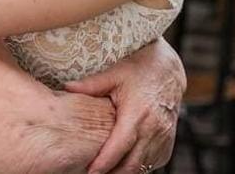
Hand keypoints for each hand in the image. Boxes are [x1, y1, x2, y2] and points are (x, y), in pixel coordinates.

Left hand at [63, 39, 184, 173]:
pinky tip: (123, 162)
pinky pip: (153, 162)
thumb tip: (66, 87)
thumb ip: (91, 85)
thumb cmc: (139, 71)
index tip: (89, 172)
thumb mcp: (114, 74)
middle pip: (131, 165)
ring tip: (106, 170)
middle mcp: (153, 129)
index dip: (104, 163)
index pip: (119, 147)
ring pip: (142, 167)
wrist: (168, 71)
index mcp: (137, 114)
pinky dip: (138, 166)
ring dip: (125, 171)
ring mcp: (163, 137)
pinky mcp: (168, 142)